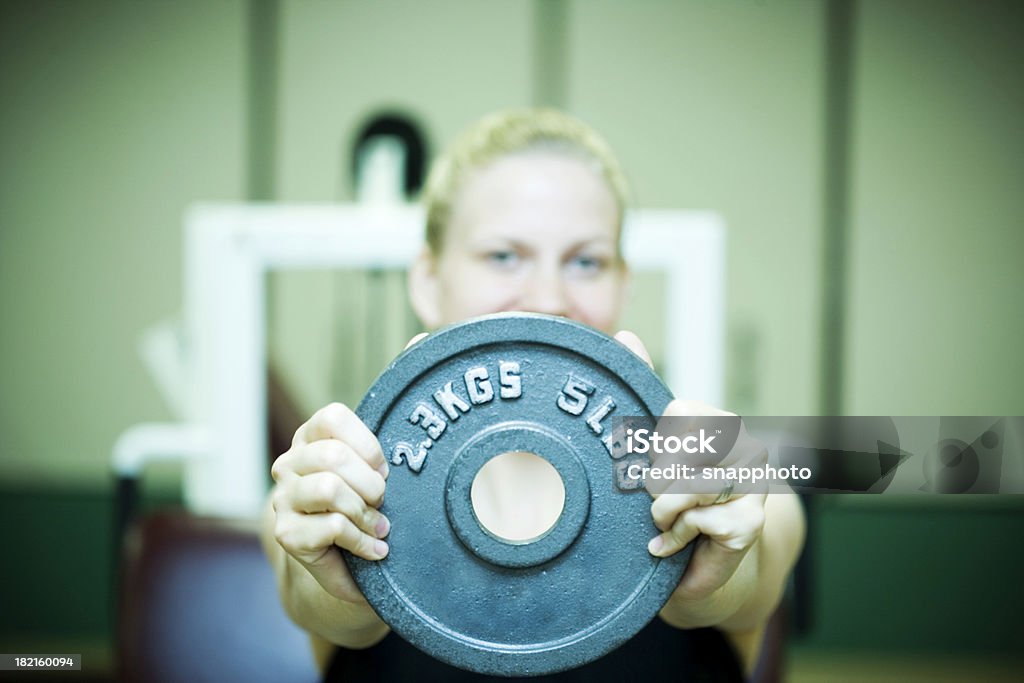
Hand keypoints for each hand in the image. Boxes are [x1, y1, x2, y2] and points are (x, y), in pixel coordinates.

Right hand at [270, 402, 390, 603]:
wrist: (336, 560)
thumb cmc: (358, 507)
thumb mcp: (364, 475)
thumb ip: (371, 458)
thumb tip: (405, 455)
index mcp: (309, 438)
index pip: (333, 418)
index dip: (367, 445)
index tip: (382, 471)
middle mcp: (288, 464)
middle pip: (334, 455)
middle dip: (370, 483)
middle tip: (381, 502)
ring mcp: (283, 498)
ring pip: (329, 488)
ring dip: (364, 512)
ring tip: (378, 527)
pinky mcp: (286, 533)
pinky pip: (332, 526)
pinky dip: (362, 540)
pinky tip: (373, 549)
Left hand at [647, 399, 766, 602]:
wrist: (695, 567)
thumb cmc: (669, 502)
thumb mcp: (651, 448)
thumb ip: (641, 391)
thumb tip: (627, 338)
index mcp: (722, 422)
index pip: (677, 413)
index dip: (657, 445)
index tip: (660, 465)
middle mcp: (747, 445)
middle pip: (679, 449)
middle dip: (657, 481)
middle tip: (662, 499)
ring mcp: (755, 483)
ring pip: (686, 485)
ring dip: (663, 511)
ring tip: (667, 521)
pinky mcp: (751, 522)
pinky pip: (694, 519)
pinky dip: (676, 536)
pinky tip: (681, 542)